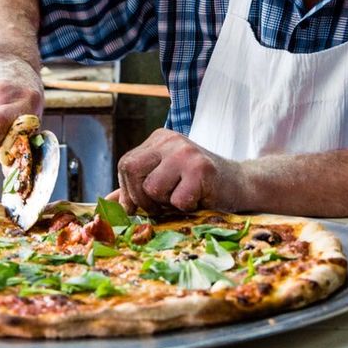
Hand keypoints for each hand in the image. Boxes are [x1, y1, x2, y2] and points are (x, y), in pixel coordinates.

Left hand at [108, 128, 245, 213]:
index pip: (125, 164)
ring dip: (166, 204)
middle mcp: (170, 140)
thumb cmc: (200, 185)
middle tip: (163, 205)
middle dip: (142, 198)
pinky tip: (199, 199)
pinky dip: (186, 208)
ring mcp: (186, 152)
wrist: (242, 183)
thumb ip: (136, 187)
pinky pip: (177, 200)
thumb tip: (106, 202)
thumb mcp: (165, 179)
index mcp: (158, 139)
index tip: (142, 204)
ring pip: (152, 188)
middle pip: (131, 171)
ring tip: (183, 198)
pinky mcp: (201, 169)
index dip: (129, 190)